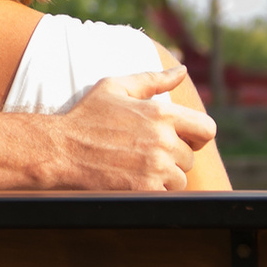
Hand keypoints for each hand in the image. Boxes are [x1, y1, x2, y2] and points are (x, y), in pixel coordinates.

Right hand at [46, 65, 216, 192]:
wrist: (59, 150)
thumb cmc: (86, 117)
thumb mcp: (116, 87)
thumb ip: (153, 79)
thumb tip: (182, 70)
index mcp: (161, 112)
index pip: (207, 129)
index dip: (197, 136)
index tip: (181, 140)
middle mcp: (163, 140)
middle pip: (190, 158)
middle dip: (173, 159)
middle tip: (146, 156)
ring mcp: (155, 167)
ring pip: (179, 179)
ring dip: (163, 178)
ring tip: (136, 169)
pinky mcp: (145, 190)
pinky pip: (165, 196)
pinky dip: (152, 192)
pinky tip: (131, 181)